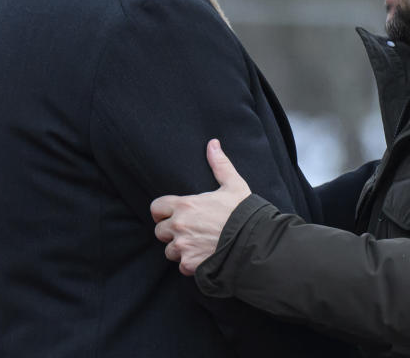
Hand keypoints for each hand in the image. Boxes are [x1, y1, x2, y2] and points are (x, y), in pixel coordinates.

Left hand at [151, 139, 250, 275]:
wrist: (253, 242)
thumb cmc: (243, 213)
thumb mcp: (234, 185)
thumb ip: (220, 165)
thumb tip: (213, 144)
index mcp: (185, 205)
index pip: (156, 208)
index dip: (163, 211)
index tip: (174, 214)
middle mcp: (179, 226)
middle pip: (160, 231)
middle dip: (171, 231)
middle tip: (189, 230)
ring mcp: (183, 247)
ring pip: (169, 250)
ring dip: (180, 249)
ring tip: (198, 244)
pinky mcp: (189, 264)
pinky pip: (181, 266)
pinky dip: (190, 264)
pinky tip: (205, 257)